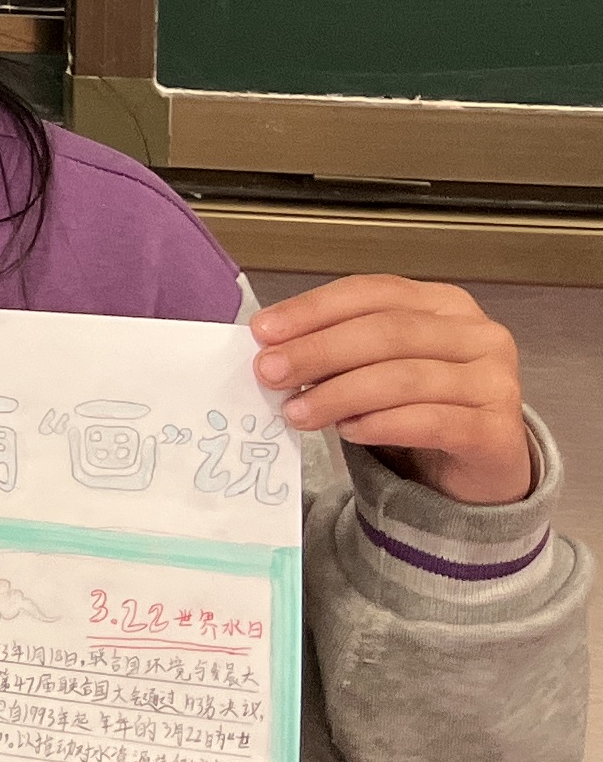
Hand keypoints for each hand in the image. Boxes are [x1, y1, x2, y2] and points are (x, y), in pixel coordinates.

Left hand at [252, 275, 536, 505]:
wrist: (478, 469)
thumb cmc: (421, 407)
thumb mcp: (376, 367)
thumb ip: (336, 350)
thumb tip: (273, 348)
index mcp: (443, 304)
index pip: (371, 292)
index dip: (313, 309)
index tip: (263, 331)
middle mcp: (477, 335)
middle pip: (386, 332)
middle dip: (318, 351)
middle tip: (269, 373)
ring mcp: (496, 382)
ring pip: (404, 378)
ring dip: (340, 394)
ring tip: (297, 412)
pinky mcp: (500, 431)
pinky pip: (431, 422)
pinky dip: (381, 424)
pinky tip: (348, 431)